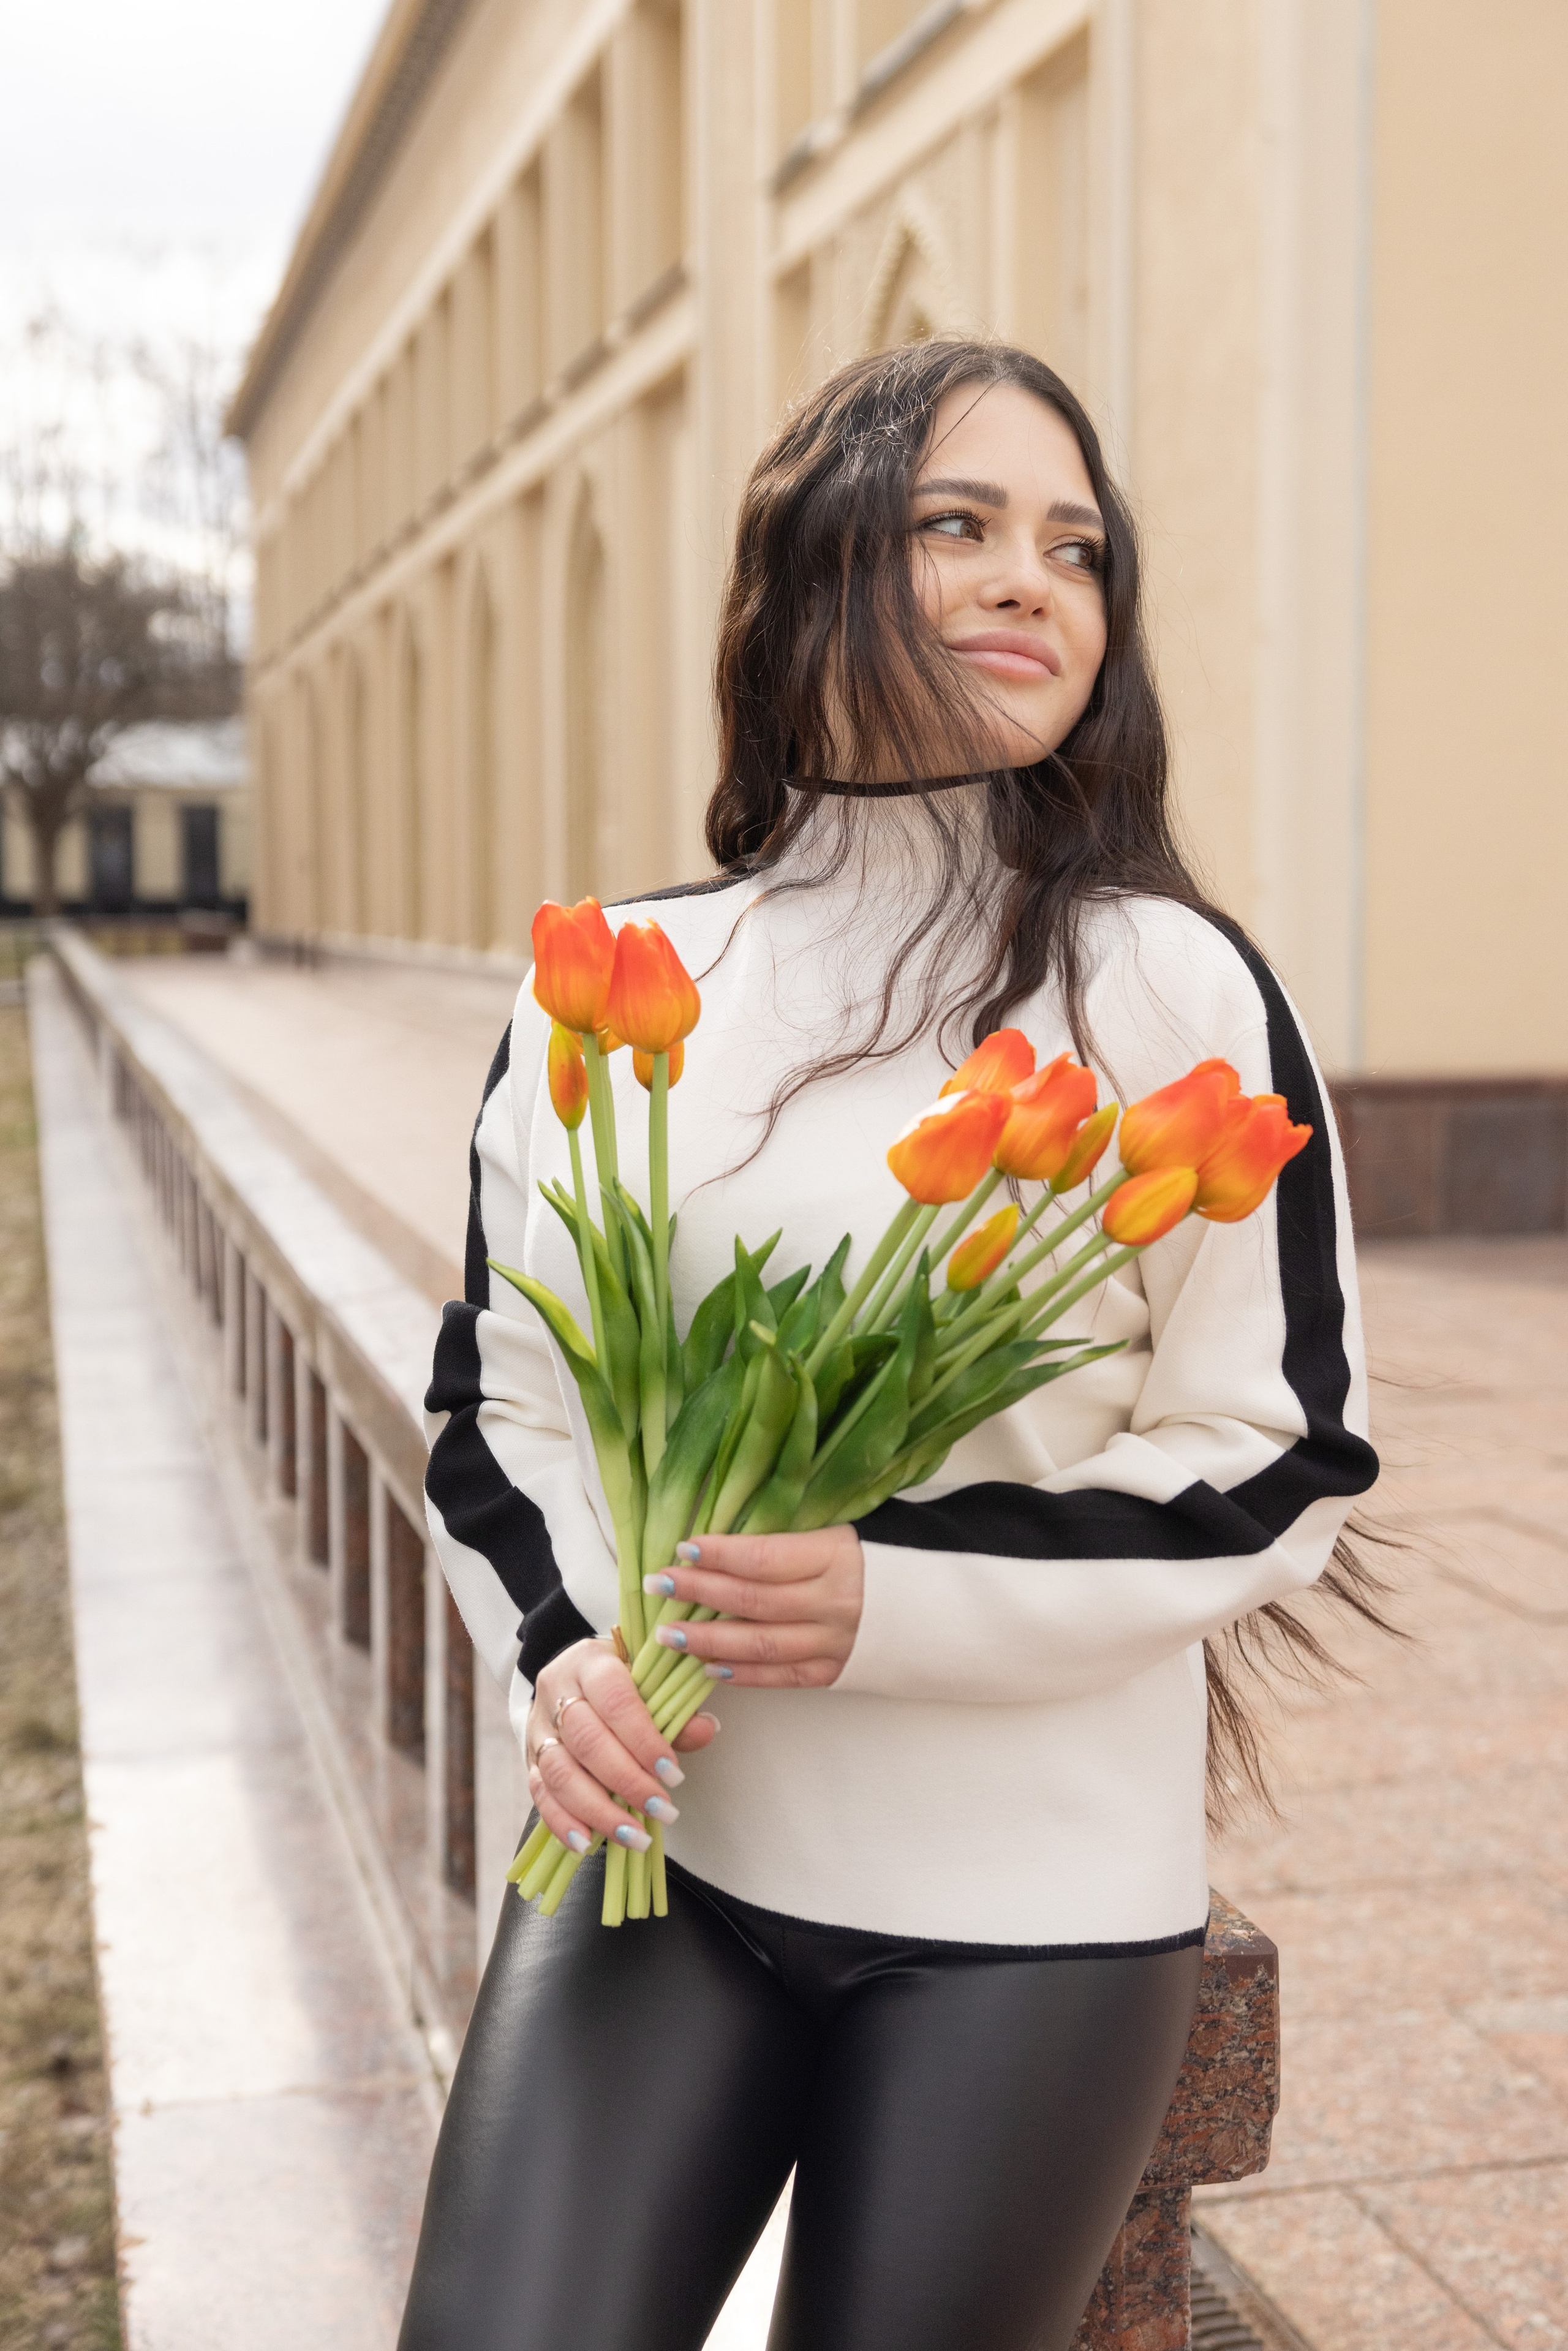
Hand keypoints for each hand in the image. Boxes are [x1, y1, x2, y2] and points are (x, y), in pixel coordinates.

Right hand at [527, 1638, 718, 1854]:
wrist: (574, 1679)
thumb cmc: (622, 1682)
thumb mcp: (649, 1682)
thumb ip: (675, 1709)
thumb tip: (706, 1729)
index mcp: (590, 1662)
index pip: (615, 1700)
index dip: (644, 1740)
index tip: (673, 1774)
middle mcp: (557, 1692)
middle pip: (586, 1741)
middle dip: (627, 1781)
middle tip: (662, 1810)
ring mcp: (539, 1728)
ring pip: (561, 1773)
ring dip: (599, 1811)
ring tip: (635, 1836)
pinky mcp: (530, 1759)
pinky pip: (541, 1795)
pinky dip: (563, 1823)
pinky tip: (588, 1843)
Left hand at [641, 1525, 864, 1687]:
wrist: (928, 1607)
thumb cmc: (869, 1558)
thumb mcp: (834, 1530)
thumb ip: (784, 1535)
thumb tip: (719, 1535)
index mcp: (836, 1556)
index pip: (766, 1557)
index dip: (720, 1554)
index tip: (683, 1548)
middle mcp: (835, 1602)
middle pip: (755, 1601)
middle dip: (700, 1593)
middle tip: (660, 1585)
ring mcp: (835, 1642)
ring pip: (762, 1645)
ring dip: (709, 1641)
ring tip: (669, 1634)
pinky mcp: (833, 1673)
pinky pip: (780, 1677)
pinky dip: (742, 1674)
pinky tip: (707, 1667)